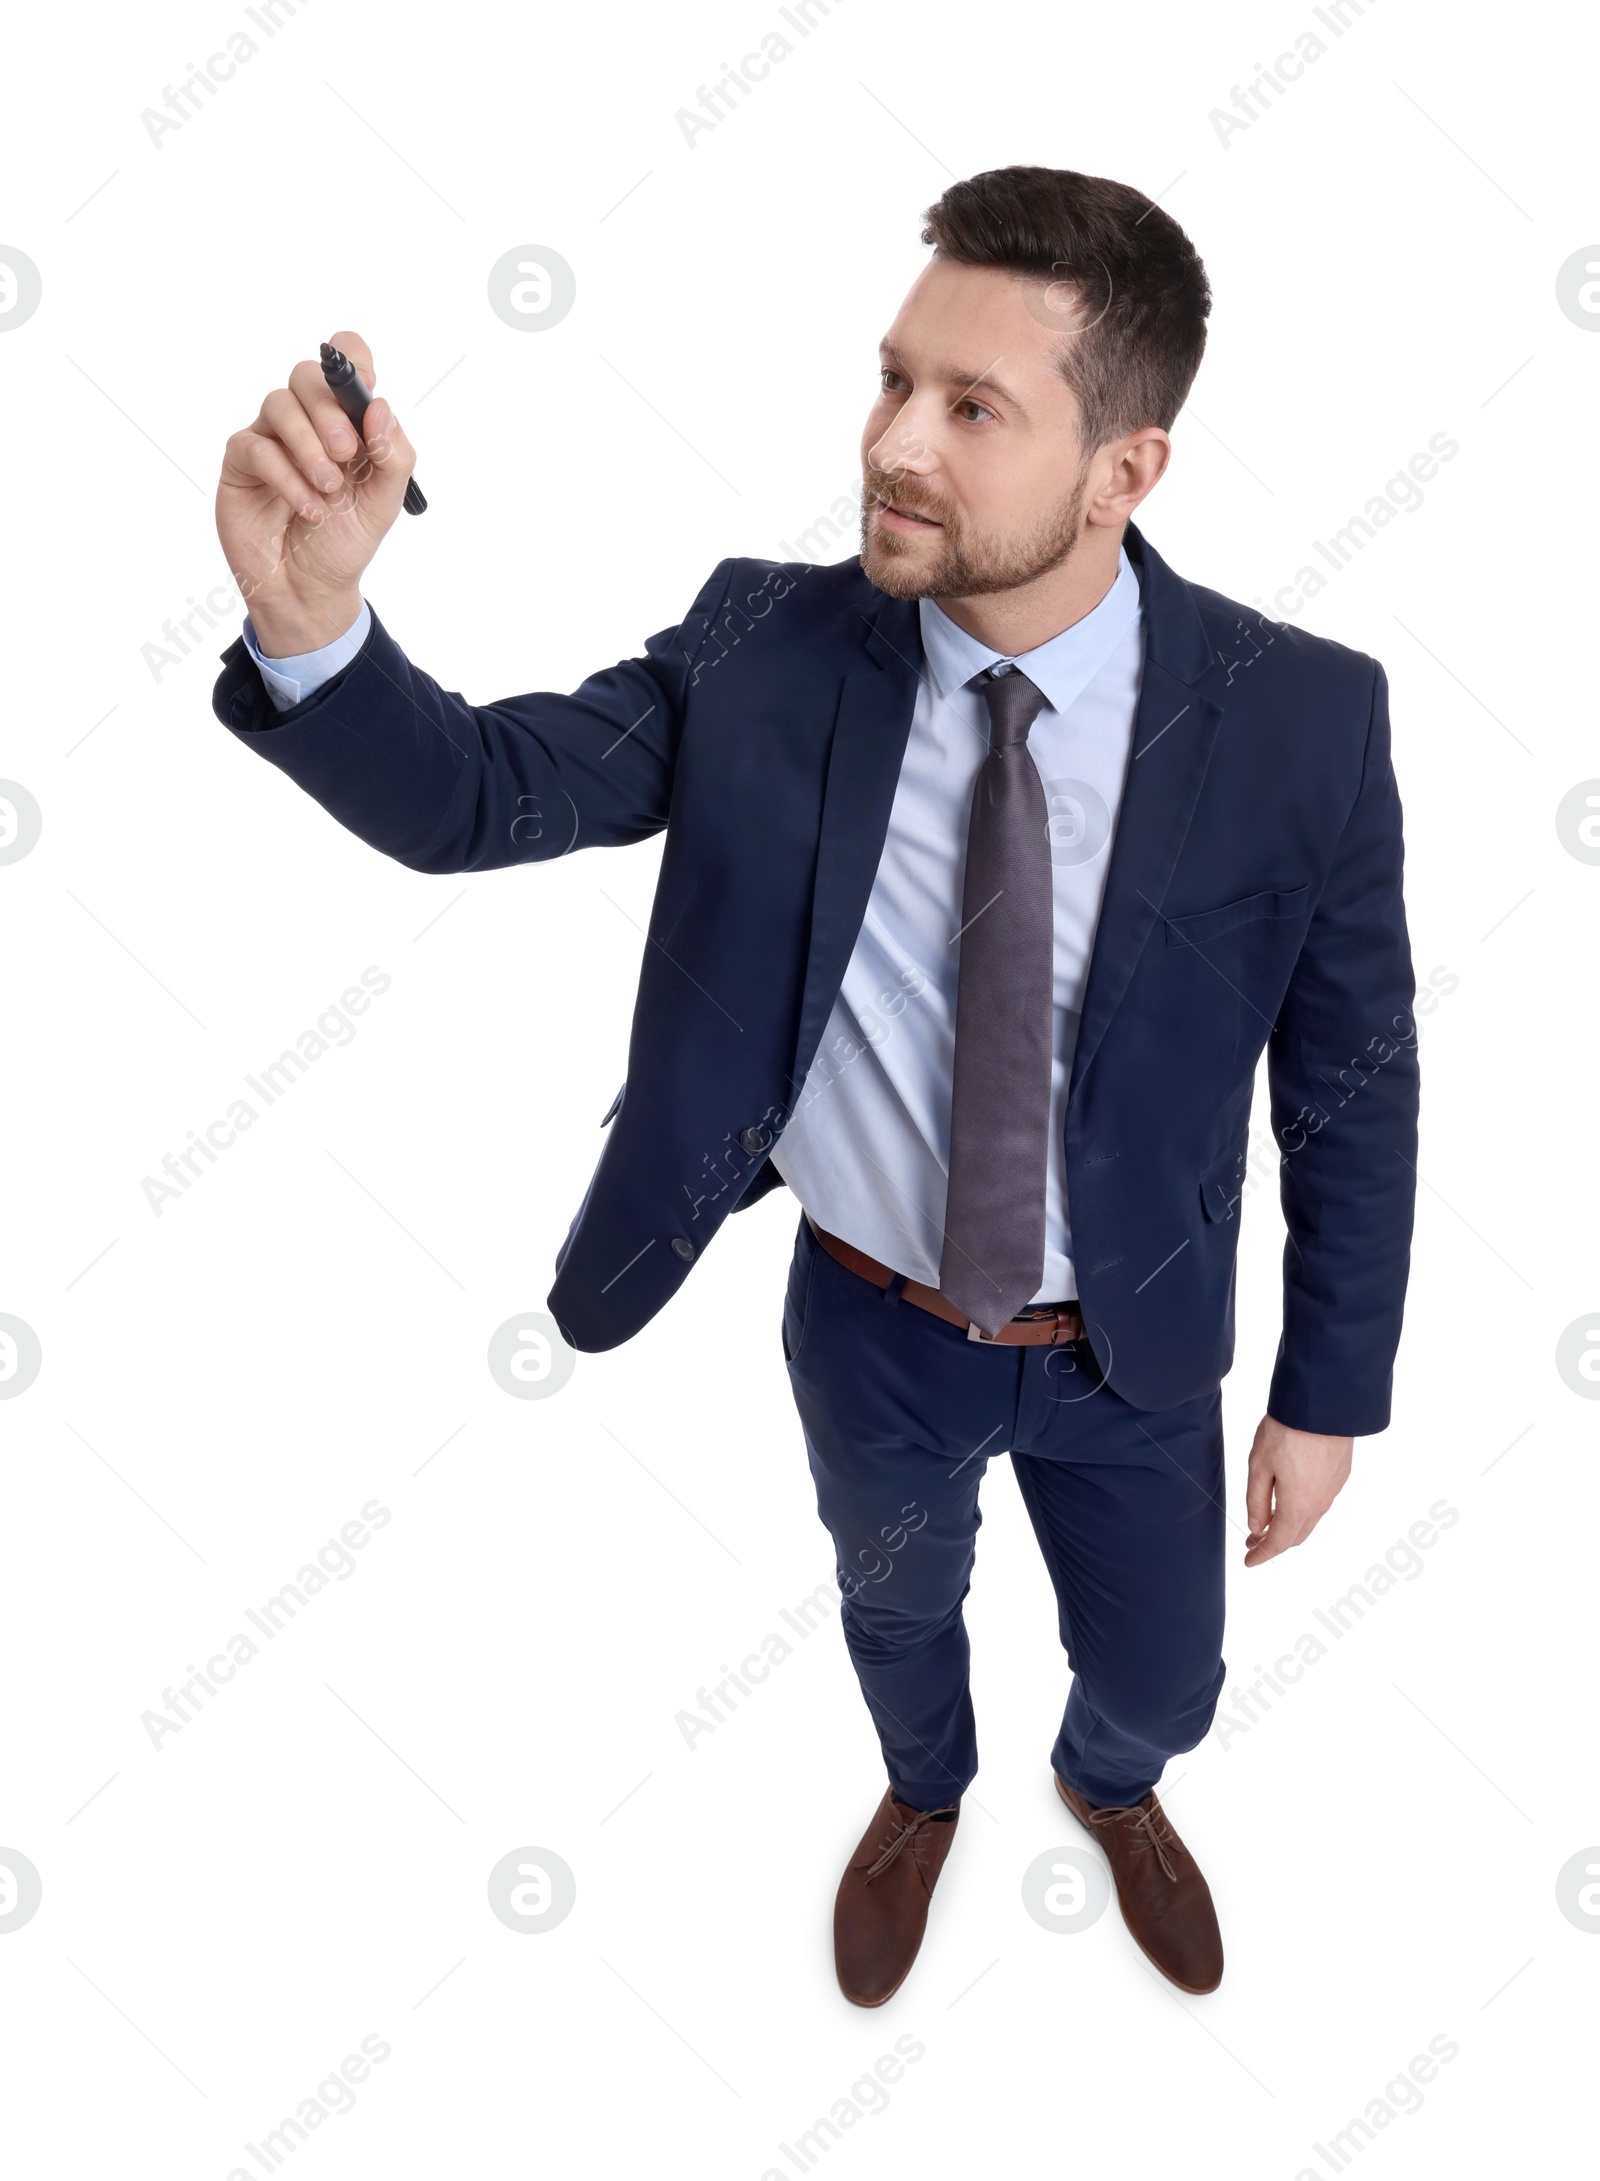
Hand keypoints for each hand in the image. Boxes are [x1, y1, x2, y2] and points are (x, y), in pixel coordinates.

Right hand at [215, 329, 416, 655]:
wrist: (311, 589)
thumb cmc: (345, 541)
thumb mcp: (384, 503)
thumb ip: (394, 456)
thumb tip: (381, 407)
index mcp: (345, 420)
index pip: (346, 359)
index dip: (352, 359)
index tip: (364, 388)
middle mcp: (306, 421)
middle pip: (307, 376)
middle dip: (329, 411)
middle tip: (347, 453)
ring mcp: (270, 437)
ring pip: (279, 404)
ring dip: (308, 447)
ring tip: (328, 490)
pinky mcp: (242, 462)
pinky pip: (258, 448)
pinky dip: (288, 478)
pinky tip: (309, 508)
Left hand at [1243, 1414, 1351, 1565]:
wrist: (1324, 1404)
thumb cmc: (1288, 1430)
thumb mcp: (1259, 1465)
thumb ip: (1256, 1500)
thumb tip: (1256, 1526)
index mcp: (1298, 1505)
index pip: (1278, 1542)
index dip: (1262, 1554)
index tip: (1249, 1561)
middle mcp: (1320, 1503)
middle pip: (1296, 1535)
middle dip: (1274, 1542)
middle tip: (1253, 1541)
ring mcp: (1333, 1489)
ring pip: (1310, 1519)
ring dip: (1289, 1525)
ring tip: (1268, 1520)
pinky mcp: (1340, 1475)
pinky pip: (1320, 1501)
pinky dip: (1303, 1509)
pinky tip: (1290, 1498)